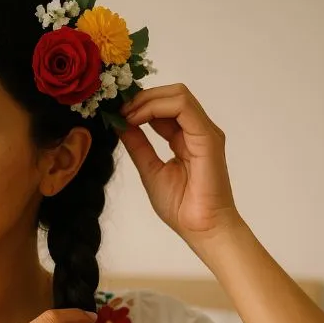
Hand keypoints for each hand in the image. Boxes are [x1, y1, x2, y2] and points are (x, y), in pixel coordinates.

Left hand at [117, 83, 243, 243]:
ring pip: (178, 94)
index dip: (139, 104)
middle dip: (141, 97)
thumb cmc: (181, 207)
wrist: (202, 228)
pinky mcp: (207, 137)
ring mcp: (205, 131)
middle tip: (118, 110)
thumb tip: (121, 124)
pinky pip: (182, 107)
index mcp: (186, 137)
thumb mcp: (149, 169)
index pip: (164, 107)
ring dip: (146, 100)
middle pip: (172, 94)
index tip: (115, 114)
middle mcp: (198, 130)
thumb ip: (138, 145)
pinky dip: (155, 107)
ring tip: (126, 115)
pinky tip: (136, 119)